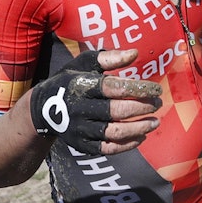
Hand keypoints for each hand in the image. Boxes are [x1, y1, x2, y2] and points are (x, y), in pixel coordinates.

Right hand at [28, 49, 161, 154]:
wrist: (43, 108)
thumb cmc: (71, 81)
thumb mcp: (84, 63)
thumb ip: (109, 57)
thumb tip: (134, 53)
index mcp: (81, 86)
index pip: (114, 88)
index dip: (138, 88)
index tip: (156, 89)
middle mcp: (79, 109)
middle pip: (116, 111)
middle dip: (142, 108)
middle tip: (158, 103)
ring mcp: (79, 129)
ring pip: (114, 133)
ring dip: (139, 128)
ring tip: (155, 122)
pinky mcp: (81, 145)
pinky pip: (108, 148)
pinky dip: (127, 144)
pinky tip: (141, 136)